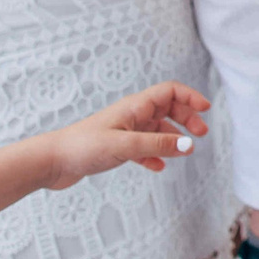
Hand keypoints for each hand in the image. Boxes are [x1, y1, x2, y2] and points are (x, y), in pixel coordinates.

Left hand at [35, 82, 211, 188]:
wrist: (52, 162)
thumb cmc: (83, 147)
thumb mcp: (126, 146)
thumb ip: (158, 144)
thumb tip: (189, 145)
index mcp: (134, 106)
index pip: (170, 91)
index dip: (190, 97)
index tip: (206, 110)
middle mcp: (131, 115)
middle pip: (167, 108)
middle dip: (186, 118)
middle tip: (201, 134)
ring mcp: (124, 131)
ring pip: (156, 128)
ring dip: (172, 137)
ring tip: (184, 152)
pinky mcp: (116, 148)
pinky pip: (143, 148)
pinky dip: (154, 155)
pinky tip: (159, 168)